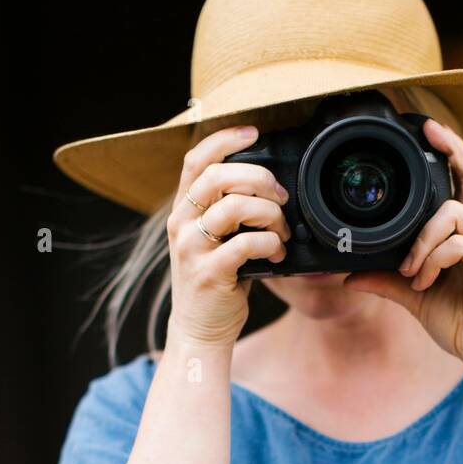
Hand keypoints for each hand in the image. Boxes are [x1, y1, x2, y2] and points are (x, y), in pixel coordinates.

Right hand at [166, 125, 289, 347]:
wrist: (199, 330)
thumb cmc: (215, 281)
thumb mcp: (213, 240)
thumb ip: (227, 211)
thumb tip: (267, 185)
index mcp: (183, 211)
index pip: (196, 159)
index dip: (224, 139)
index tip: (254, 132)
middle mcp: (181, 224)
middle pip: (219, 176)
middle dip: (259, 178)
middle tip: (280, 196)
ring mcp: (192, 249)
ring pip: (234, 207)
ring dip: (269, 214)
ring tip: (280, 232)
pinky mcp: (209, 273)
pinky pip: (246, 244)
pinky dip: (270, 244)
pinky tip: (276, 254)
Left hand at [344, 119, 462, 377]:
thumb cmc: (460, 326)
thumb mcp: (415, 298)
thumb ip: (388, 281)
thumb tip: (351, 274)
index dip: (454, 155)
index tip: (430, 132)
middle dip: (454, 151)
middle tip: (430, 132)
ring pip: (456, 214)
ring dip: (423, 239)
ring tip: (410, 271)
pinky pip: (460, 244)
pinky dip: (434, 258)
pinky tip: (423, 281)